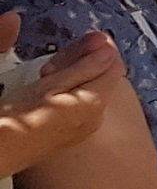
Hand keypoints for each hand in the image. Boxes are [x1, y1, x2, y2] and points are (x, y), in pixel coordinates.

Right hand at [0, 22, 119, 178]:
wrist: (0, 150)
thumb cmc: (20, 117)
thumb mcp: (51, 84)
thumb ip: (84, 66)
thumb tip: (108, 47)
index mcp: (96, 102)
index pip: (114, 66)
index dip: (102, 48)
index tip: (86, 37)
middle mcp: (97, 117)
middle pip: (101, 78)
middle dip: (85, 62)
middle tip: (57, 59)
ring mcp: (84, 128)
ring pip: (89, 90)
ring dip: (73, 76)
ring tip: (46, 73)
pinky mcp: (70, 134)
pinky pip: (78, 105)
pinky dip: (66, 92)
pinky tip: (45, 91)